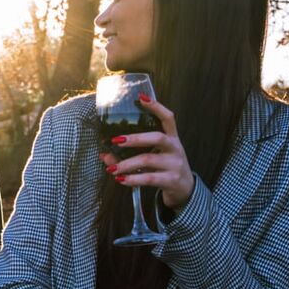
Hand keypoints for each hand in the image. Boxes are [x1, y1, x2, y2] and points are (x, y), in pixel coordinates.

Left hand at [99, 93, 195, 208]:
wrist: (184, 190)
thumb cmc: (164, 168)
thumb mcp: (151, 159)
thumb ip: (129, 155)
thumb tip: (104, 154)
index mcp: (172, 138)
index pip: (168, 118)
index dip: (156, 107)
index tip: (141, 98)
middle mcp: (175, 148)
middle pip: (157, 137)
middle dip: (134, 138)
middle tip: (115, 140)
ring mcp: (175, 164)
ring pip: (148, 160)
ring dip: (127, 164)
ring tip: (112, 169)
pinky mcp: (172, 180)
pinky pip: (149, 178)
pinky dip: (133, 179)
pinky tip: (121, 179)